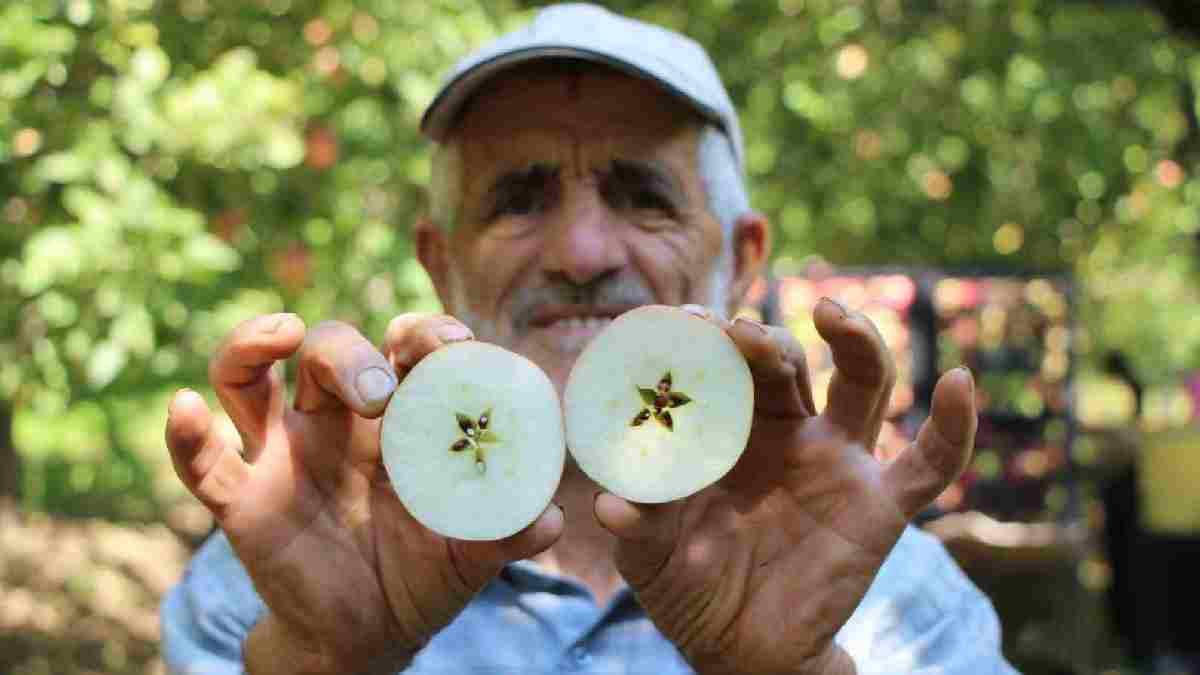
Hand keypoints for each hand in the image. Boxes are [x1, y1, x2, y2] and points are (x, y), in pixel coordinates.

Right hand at [165, 313, 562, 673]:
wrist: (368, 636)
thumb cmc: (425, 575)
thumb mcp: (471, 555)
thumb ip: (508, 534)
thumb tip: (552, 520)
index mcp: (398, 418)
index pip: (403, 348)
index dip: (424, 333)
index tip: (452, 343)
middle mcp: (334, 421)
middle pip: (328, 349)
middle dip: (351, 352)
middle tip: (381, 391)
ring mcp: (282, 453)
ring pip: (251, 374)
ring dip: (257, 342)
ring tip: (282, 334)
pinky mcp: (241, 499)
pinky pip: (203, 461)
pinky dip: (187, 434)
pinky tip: (187, 409)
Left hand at [594, 300, 976, 674]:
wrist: (741, 651)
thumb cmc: (690, 588)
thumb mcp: (654, 558)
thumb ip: (638, 528)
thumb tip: (609, 506)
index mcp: (729, 431)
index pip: (724, 369)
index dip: (710, 341)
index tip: (684, 321)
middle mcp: (787, 433)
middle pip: (788, 363)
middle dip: (764, 338)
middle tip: (735, 330)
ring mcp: (838, 463)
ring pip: (862, 385)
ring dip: (857, 342)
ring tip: (832, 315)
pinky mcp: (880, 506)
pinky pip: (929, 464)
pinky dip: (953, 426)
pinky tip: (961, 382)